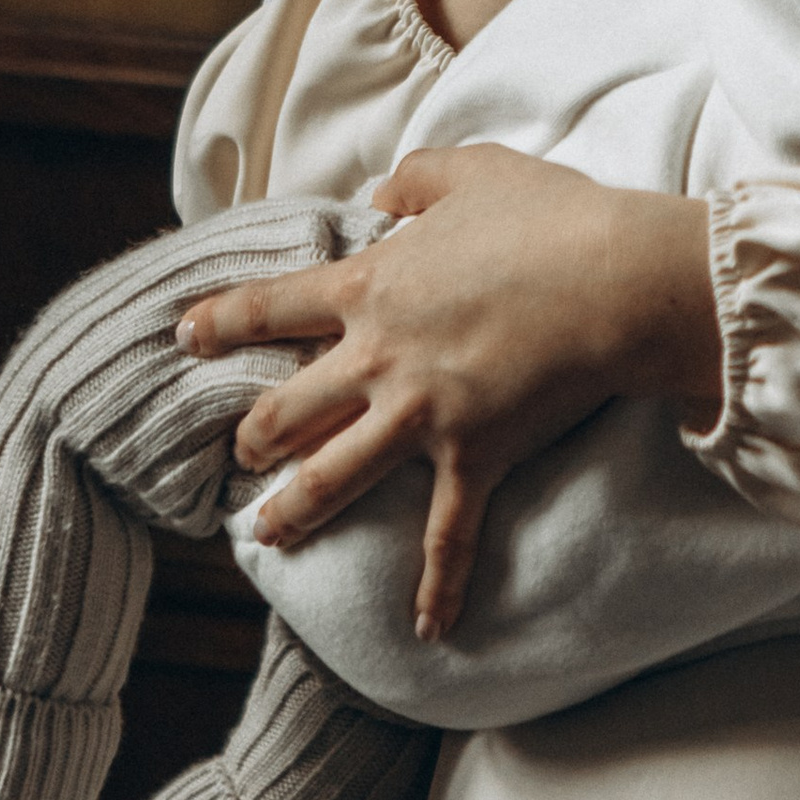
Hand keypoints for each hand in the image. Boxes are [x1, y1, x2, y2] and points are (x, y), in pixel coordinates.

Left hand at [176, 147, 719, 643]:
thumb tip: (383, 192)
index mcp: (368, 288)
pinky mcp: (473, 458)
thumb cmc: (550, 218)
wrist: (614, 281)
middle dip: (253, 436)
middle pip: (287, 409)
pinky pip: (447, 536)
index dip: (222, 322)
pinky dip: (438, 587)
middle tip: (238, 452)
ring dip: (295, 511)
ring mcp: (420, 416)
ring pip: (333, 477)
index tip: (185, 337)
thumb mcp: (473, 170)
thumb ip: (416, 178)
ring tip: (264, 535)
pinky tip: (427, 629)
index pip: (271, 307)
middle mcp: (377, 359)